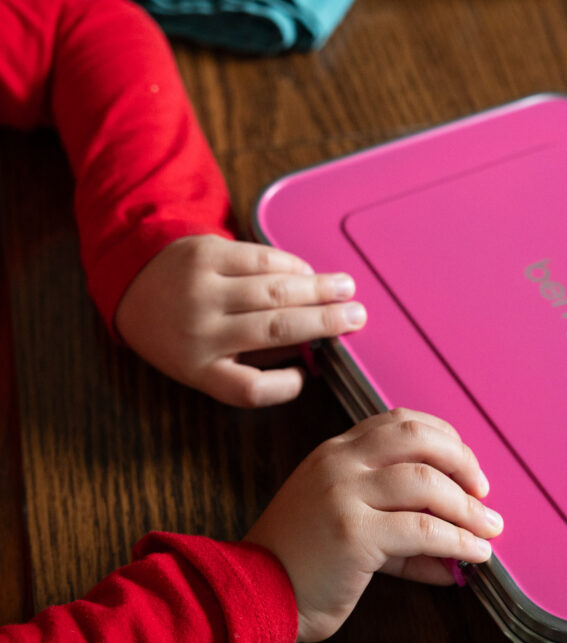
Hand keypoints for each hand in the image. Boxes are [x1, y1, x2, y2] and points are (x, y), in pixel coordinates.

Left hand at [115, 234, 366, 406]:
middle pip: (275, 330)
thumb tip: (306, 353)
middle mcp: (199, 330)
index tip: (307, 376)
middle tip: (357, 317)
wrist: (133, 286)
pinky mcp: (205, 254)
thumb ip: (248, 362)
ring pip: (273, 290)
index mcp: (198, 368)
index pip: (248, 389)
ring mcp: (202, 289)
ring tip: (346, 289)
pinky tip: (309, 271)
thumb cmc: (178, 333)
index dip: (284, 387)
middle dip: (324, 322)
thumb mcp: (200, 362)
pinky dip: (290, 264)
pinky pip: (259, 258)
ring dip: (317, 289)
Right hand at [245, 408, 502, 642]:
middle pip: (418, 438)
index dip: (443, 437)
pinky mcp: (354, 533)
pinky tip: (475, 555)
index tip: (466, 465)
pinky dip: (458, 541)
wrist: (250, 595)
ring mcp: (344, 494)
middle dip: (462, 460)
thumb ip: (397, 526)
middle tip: (484, 491)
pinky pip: (422, 529)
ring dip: (469, 507)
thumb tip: (456, 545)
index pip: (398, 422)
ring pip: (427, 482)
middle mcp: (339, 463)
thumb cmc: (298, 563)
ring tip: (490, 529)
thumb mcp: (344, 525)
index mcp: (334, 453)